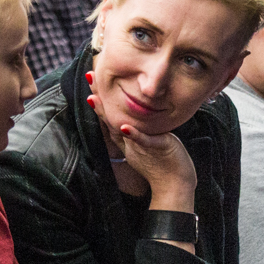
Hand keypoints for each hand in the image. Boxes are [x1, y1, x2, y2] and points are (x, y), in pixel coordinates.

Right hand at [87, 73, 196, 208]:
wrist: (175, 185)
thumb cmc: (164, 165)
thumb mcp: (146, 144)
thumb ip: (137, 133)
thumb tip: (130, 119)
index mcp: (128, 139)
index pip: (110, 117)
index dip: (100, 100)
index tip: (91, 81)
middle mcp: (130, 142)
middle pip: (110, 119)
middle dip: (98, 98)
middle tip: (89, 78)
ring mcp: (140, 146)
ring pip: (120, 127)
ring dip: (106, 112)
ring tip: (94, 97)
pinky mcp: (156, 148)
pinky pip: (144, 141)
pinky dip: (134, 134)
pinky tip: (124, 126)